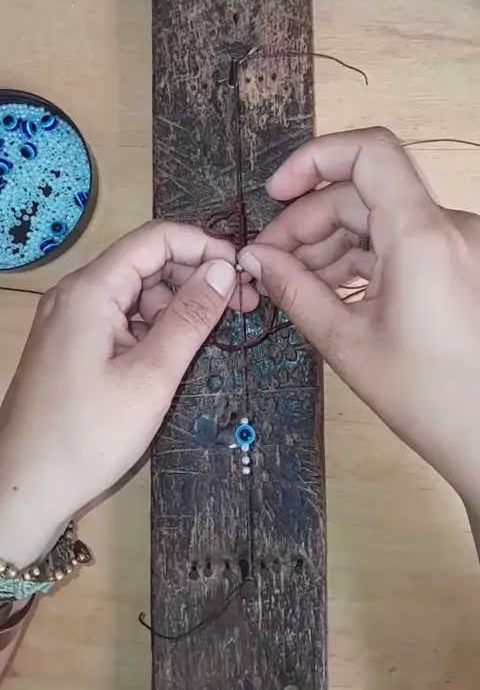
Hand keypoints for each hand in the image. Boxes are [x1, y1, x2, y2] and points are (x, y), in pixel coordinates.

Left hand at [0, 221, 256, 567]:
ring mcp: (72, 319)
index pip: (156, 239)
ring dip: (179, 303)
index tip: (243, 274)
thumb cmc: (89, 435)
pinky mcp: (74, 344)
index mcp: (91, 290)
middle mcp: (78, 294)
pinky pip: (122, 317)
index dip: (203, 246)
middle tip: (242, 306)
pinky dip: (155, 325)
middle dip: (196, 275)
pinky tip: (178, 349)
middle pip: (146, 262)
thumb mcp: (151, 377)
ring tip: (215, 331)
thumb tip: (225, 268)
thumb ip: (190, 317)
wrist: (25, 488)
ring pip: (137, 291)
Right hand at [239, 127, 479, 510]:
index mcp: (421, 237)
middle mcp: (446, 228)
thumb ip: (294, 290)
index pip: (369, 152)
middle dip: (307, 220)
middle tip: (267, 261)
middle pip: (363, 193)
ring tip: (292, 282)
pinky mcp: (456, 264)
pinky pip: (399, 243)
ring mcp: (456, 246)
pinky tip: (328, 288)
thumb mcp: (346, 343)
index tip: (275, 192)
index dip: (314, 159)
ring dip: (330, 242)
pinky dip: (361, 258)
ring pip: (379, 219)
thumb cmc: (428, 399)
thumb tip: (253, 258)